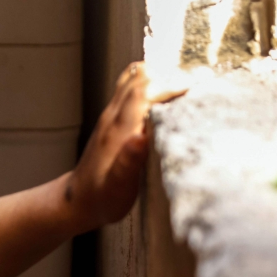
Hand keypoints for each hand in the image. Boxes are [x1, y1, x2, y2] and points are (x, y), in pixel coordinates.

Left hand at [67, 62, 185, 229]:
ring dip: (158, 76)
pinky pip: (131, 91)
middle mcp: (113, 118)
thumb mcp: (118, 187)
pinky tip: (165, 93)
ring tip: (185, 81)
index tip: (194, 86)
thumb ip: (128, 163)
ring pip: (133, 81)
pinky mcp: (112, 122)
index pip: (143, 92)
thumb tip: (140, 138)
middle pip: (138, 79)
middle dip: (167, 75)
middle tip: (198, 79)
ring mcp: (111, 118)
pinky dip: (150, 85)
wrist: (78, 201)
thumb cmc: (102, 198)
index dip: (167, 84)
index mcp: (118, 130)